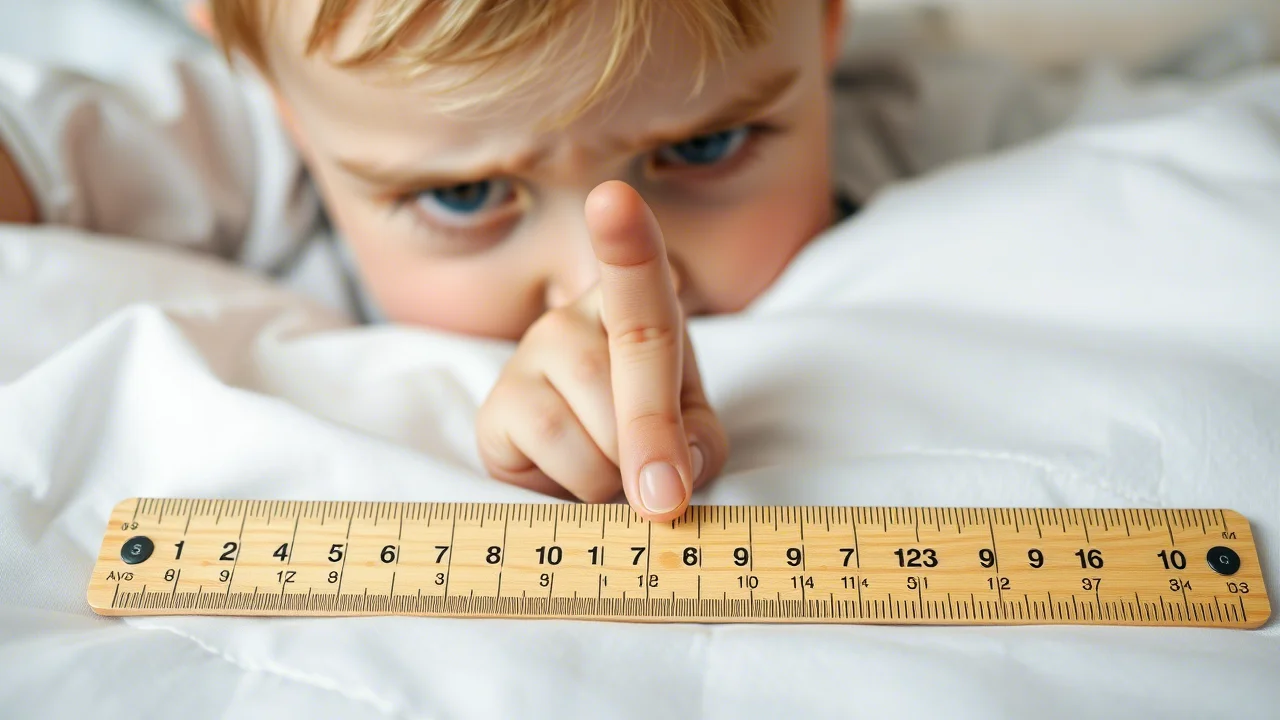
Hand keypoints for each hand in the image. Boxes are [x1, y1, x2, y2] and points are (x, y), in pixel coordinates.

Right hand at [476, 181, 727, 519]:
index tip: (612, 199)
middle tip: (665, 497)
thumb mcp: (697, 441)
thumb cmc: (648, 443)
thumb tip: (660, 479)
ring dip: (622, 470)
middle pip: (632, 364)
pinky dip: (584, 485)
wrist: (584, 477)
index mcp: (637, 305)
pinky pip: (559, 449)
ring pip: (600, 420)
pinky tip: (573, 477)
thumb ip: (698, 448)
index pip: (637, 274)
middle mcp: (576, 316)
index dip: (626, 241)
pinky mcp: (497, 406)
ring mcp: (532, 353)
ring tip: (611, 470)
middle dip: (657, 435)